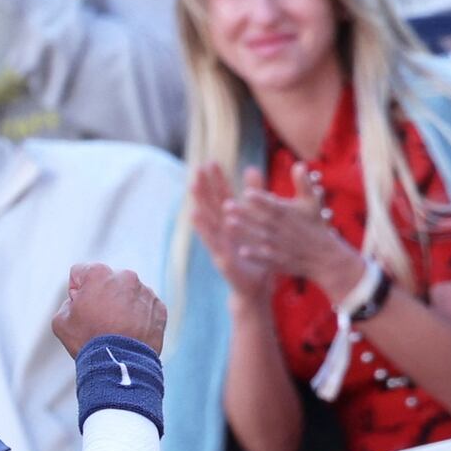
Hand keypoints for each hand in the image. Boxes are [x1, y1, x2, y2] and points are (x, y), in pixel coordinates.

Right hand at [52, 263, 166, 358]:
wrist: (120, 365)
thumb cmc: (89, 342)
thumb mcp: (60, 321)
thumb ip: (67, 303)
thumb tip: (78, 302)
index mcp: (98, 273)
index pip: (80, 273)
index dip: (76, 292)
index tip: (81, 309)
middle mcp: (125, 276)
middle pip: (107, 282)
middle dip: (102, 296)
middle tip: (99, 321)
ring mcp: (145, 292)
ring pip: (128, 294)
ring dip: (122, 306)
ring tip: (116, 329)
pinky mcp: (159, 308)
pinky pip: (145, 307)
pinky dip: (139, 317)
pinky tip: (130, 333)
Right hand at [191, 163, 271, 301]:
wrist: (257, 288)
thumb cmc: (256, 255)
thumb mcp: (258, 223)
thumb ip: (256, 196)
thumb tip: (252, 168)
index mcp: (232, 224)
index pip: (223, 198)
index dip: (216, 180)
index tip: (210, 161)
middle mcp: (222, 233)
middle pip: (211, 207)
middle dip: (203, 188)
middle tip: (196, 168)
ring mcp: (220, 247)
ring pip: (208, 224)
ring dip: (199, 205)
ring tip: (192, 189)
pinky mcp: (223, 261)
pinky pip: (214, 244)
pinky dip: (206, 231)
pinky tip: (197, 219)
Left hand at [224, 161, 365, 301]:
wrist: (324, 257)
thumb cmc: (315, 226)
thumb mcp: (312, 203)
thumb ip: (303, 183)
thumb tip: (299, 164)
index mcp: (287, 213)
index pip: (272, 204)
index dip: (261, 199)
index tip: (247, 193)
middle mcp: (282, 229)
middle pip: (261, 219)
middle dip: (245, 213)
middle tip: (226, 205)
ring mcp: (279, 246)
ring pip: (259, 237)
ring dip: (245, 231)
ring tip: (229, 223)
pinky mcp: (278, 261)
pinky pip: (265, 258)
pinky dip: (255, 256)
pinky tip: (242, 251)